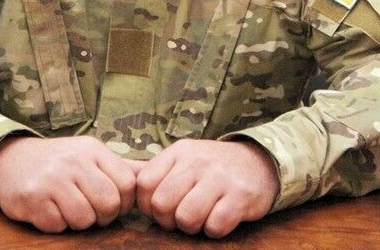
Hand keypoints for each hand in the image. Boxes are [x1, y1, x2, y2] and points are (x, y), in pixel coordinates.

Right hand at [0, 136, 136, 232]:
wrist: (11, 160)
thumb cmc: (59, 161)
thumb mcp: (90, 155)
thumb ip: (121, 167)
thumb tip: (153, 176)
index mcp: (92, 149)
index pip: (128, 183)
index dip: (124, 201)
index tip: (111, 201)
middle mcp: (74, 160)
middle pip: (109, 203)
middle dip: (103, 215)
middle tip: (90, 209)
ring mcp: (52, 178)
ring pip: (84, 218)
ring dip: (79, 221)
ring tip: (68, 207)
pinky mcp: (32, 198)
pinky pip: (58, 225)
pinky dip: (56, 224)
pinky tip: (50, 209)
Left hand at [134, 139, 279, 237]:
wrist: (259, 162)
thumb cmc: (212, 167)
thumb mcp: (184, 159)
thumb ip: (156, 172)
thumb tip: (120, 183)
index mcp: (178, 152)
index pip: (143, 184)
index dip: (147, 206)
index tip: (161, 209)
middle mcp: (197, 161)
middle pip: (161, 204)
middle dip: (168, 220)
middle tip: (182, 216)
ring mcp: (219, 177)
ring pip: (186, 217)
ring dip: (192, 227)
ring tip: (202, 217)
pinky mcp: (240, 196)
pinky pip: (214, 225)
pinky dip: (214, 229)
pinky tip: (220, 217)